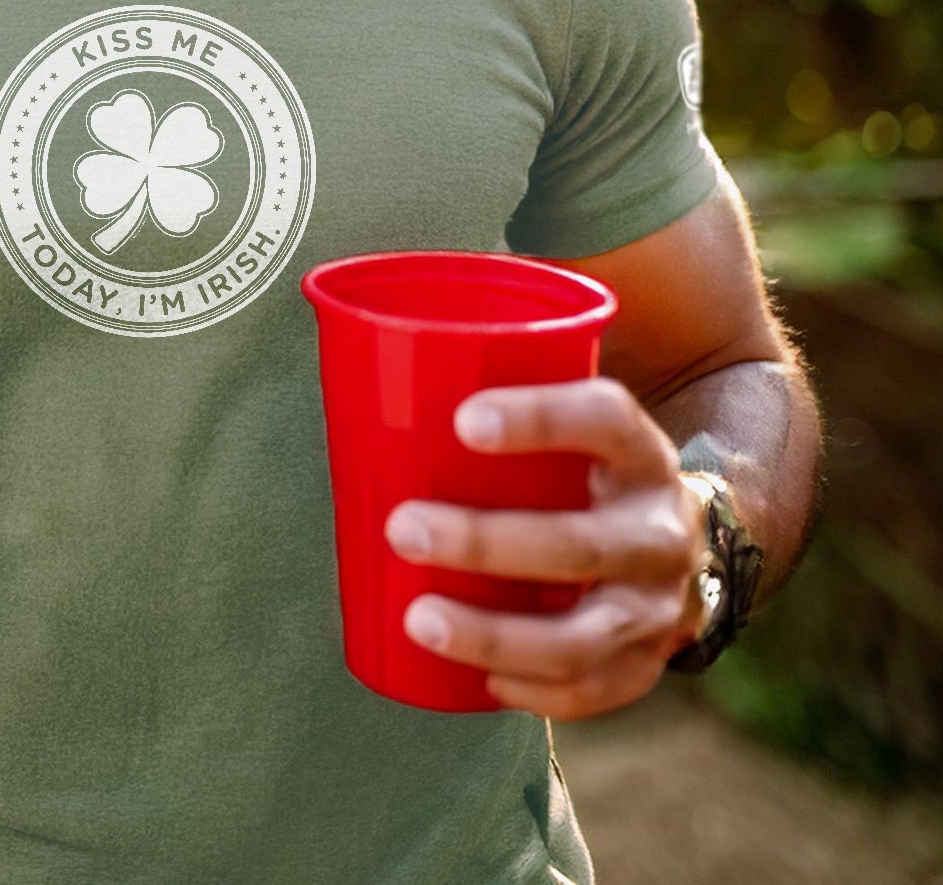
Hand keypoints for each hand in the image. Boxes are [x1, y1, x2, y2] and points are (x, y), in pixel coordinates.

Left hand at [384, 376, 707, 718]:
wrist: (676, 541)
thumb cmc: (581, 471)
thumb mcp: (568, 427)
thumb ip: (496, 397)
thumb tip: (371, 356)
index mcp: (640, 452)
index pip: (605, 419)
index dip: (541, 417)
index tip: (463, 419)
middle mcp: (660, 529)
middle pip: (578, 543)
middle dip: (484, 542)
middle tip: (402, 528)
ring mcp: (659, 606)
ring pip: (581, 635)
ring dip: (494, 633)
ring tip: (418, 618)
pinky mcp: (648, 664)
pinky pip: (591, 690)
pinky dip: (531, 689)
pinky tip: (479, 680)